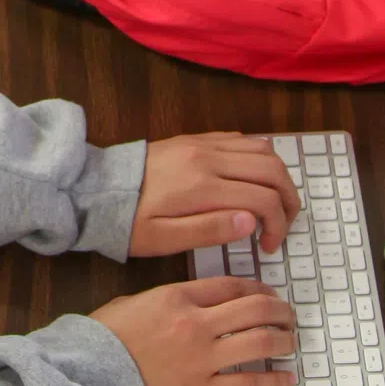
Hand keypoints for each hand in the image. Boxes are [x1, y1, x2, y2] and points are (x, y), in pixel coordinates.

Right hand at [91, 274, 296, 385]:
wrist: (87, 380)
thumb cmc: (100, 342)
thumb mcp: (128, 304)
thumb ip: (161, 300)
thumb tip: (182, 304)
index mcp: (176, 297)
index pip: (232, 286)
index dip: (258, 289)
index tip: (268, 295)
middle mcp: (195, 323)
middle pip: (255, 308)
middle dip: (280, 311)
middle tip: (289, 317)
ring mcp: (201, 358)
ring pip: (260, 341)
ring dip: (283, 340)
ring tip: (290, 342)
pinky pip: (249, 384)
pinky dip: (274, 381)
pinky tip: (286, 379)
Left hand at [128, 133, 299, 257]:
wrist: (96, 189)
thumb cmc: (128, 222)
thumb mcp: (163, 239)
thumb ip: (210, 230)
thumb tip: (252, 222)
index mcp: (202, 186)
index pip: (263, 199)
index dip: (277, 226)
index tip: (268, 247)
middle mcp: (208, 157)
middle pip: (273, 169)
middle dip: (288, 200)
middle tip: (281, 227)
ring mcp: (203, 143)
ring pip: (263, 150)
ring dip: (278, 177)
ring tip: (272, 206)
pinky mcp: (197, 138)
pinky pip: (242, 139)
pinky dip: (259, 159)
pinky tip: (251, 183)